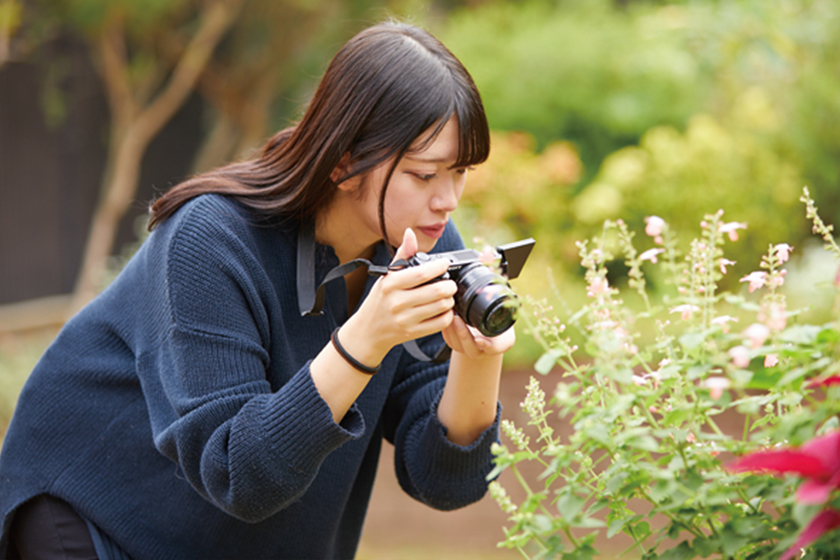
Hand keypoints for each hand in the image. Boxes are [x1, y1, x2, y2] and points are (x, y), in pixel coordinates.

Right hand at [341, 228, 457, 363]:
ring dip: (450, 299)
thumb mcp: (386, 277)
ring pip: (441, 307)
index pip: (420, 274)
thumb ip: (402, 255)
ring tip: (447, 296)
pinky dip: (448, 315)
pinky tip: (444, 310)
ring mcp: (405, 320)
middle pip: (436, 291)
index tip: (445, 263)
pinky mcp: (413, 333)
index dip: (439, 267)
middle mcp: (397, 302)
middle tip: (451, 283)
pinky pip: (440, 323)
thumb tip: (410, 233)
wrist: (367, 332)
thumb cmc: (379, 300)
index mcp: (390, 284)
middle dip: (450, 285)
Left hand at [442, 315, 515, 359]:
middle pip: (470, 348)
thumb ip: (506, 312)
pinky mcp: (455, 344)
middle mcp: (481, 350)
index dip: (487, 345)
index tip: (479, 340)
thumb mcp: (507, 320)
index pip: (493, 348)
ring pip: (456, 345)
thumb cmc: (499, 324)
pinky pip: (448, 339)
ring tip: (449, 314)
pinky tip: (444, 315)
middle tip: (457, 319)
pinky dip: (445, 328)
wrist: (488, 333)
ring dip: (451, 330)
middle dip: (462, 334)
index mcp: (497, 345)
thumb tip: (499, 290)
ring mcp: (466, 349)